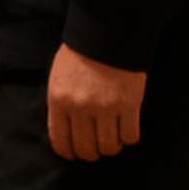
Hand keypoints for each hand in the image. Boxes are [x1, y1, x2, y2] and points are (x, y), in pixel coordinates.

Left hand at [45, 43, 146, 160]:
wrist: (107, 35)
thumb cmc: (79, 56)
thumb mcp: (58, 79)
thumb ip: (61, 105)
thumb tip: (66, 132)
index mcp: (58, 101)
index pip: (60, 141)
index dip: (69, 153)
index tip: (74, 154)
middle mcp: (80, 108)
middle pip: (86, 148)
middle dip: (91, 154)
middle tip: (97, 149)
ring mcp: (105, 108)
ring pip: (109, 147)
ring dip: (111, 146)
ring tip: (112, 138)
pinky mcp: (129, 106)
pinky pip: (130, 136)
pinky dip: (129, 137)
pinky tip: (126, 128)